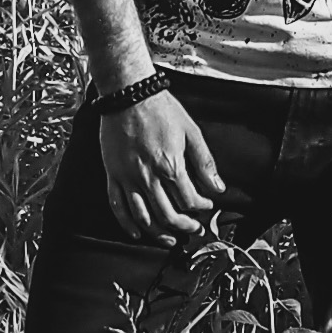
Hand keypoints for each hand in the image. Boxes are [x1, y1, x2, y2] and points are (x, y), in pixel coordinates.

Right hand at [100, 90, 225, 240]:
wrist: (128, 94)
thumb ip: (204, 163)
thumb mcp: (191, 132)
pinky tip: (137, 233)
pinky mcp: (113, 176)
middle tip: (193, 229)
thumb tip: (218, 187)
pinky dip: (128, 225)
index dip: (202, 209)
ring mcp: (128, 178)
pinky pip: (118, 207)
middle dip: (184, 227)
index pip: (190, 201)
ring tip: (171, 238)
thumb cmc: (161, 109)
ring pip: (144, 218)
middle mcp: (148, 177)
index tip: (207, 206)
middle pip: (168, 216)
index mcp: (170, 166)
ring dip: (159, 233)